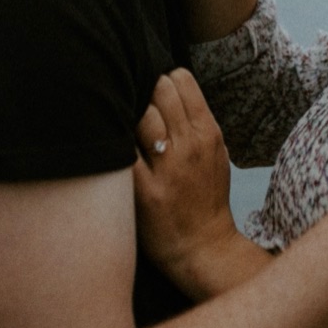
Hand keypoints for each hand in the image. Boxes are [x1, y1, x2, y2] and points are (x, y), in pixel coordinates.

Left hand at [133, 69, 240, 293]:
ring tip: (122, 128)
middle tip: (133, 108)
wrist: (203, 248)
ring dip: (127, 116)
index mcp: (208, 133)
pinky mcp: (145, 192)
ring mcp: (169, 169)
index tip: (151, 92)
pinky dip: (115, 144)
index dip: (162, 79)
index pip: (181, 80)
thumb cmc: (205, 198)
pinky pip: (123, 153)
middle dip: (143, 92)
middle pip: (159, 90)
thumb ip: (195, 122)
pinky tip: (111, 148)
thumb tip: (168, 86)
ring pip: (141, 115)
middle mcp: (191, 146)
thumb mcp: (215, 153)